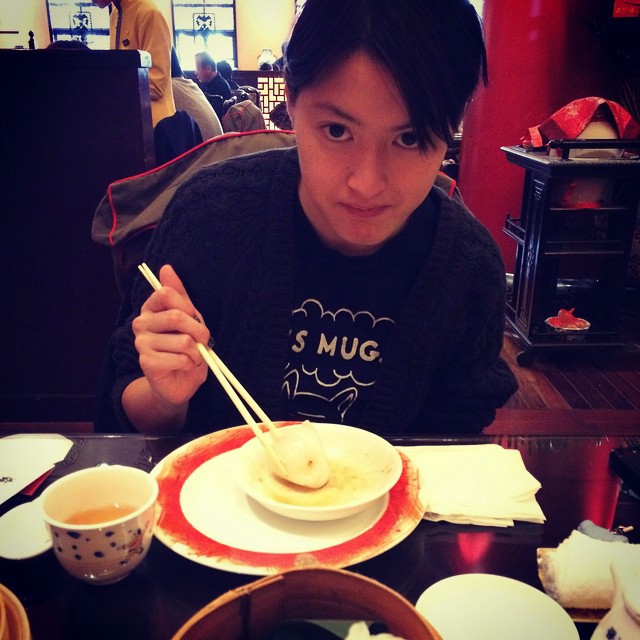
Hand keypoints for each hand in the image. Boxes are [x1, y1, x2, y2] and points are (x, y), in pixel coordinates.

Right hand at [132, 264, 210, 407]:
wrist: (180, 380)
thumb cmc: (185, 345)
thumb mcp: (189, 317)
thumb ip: (179, 294)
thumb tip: (166, 268)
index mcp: (150, 308)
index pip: (167, 294)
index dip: (188, 306)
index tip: (194, 318)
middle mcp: (141, 323)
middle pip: (177, 316)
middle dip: (199, 331)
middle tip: (202, 341)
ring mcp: (141, 343)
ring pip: (183, 341)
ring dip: (196, 352)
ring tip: (192, 356)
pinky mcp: (146, 362)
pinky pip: (180, 358)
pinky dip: (190, 364)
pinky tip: (184, 366)